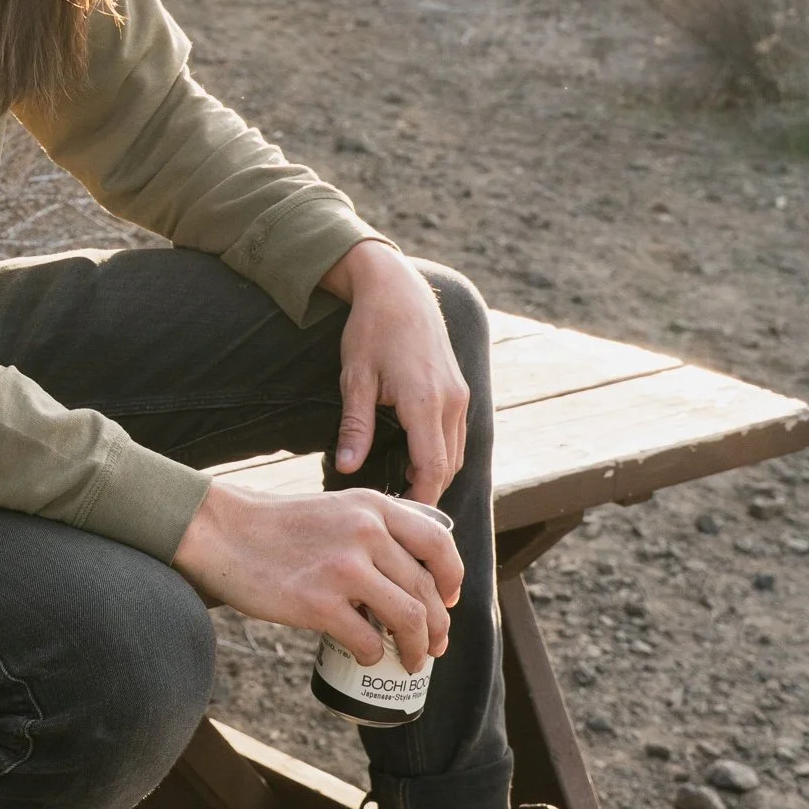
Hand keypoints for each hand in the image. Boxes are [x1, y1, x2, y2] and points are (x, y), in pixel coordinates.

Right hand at [173, 478, 461, 673]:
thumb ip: (373, 527)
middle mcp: (366, 532)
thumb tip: (410, 571)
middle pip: (426, 590)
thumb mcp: (336, 507)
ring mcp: (343, 569)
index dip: (453, 578)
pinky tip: (367, 657)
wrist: (224, 532)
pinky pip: (367, 640)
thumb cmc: (278, 526)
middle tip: (434, 645)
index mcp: (374, 507)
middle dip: (437, 625)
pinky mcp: (318, 603)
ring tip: (410, 660)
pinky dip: (374, 656)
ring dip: (416, 647)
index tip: (450, 599)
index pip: (438, 543)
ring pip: (408, 618)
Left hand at [319, 240, 469, 505]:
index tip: (399, 519)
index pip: (431, 469)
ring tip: (403, 493)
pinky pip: (458, 435)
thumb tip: (347, 468)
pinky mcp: (461, 389)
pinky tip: (416, 463)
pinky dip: (442, 455)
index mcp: (425, 401)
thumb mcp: (355, 378)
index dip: (419, 500)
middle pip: (447, 466)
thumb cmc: (371, 330)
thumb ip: (355, 427)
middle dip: (426, 493)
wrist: (398, 289)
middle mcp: (452, 401)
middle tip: (395, 513)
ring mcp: (461, 395)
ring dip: (435, 475)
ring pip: (456, 453)